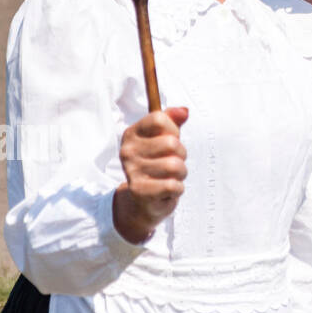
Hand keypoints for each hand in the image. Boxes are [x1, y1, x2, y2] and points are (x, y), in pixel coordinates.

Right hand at [113, 106, 189, 243]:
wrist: (143, 200)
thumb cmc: (157, 163)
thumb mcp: (163, 137)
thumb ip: (173, 120)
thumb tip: (184, 111)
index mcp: (132, 134)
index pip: (159, 119)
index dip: (173, 129)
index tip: (169, 139)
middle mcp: (127, 151)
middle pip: (171, 143)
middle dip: (181, 154)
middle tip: (172, 162)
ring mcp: (132, 172)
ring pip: (175, 165)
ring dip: (181, 173)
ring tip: (170, 177)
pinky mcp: (139, 191)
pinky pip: (173, 185)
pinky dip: (178, 188)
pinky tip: (168, 190)